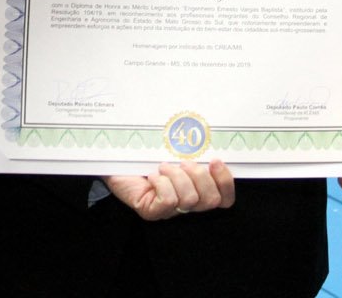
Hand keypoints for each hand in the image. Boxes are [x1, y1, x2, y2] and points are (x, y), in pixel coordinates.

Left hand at [104, 159, 235, 220]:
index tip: (216, 160)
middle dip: (200, 177)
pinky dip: (162, 184)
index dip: (226, 182)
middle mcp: (187, 203)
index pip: (225, 199)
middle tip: (184, 162)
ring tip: (163, 166)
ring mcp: (169, 211)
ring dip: (177, 177)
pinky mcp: (152, 212)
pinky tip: (152, 176)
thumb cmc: (146, 153)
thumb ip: (193, 146)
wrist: (115, 158)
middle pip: (212, 200)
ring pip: (190, 200)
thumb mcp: (174, 147)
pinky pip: (168, 202)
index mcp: (197, 188)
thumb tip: (207, 131)